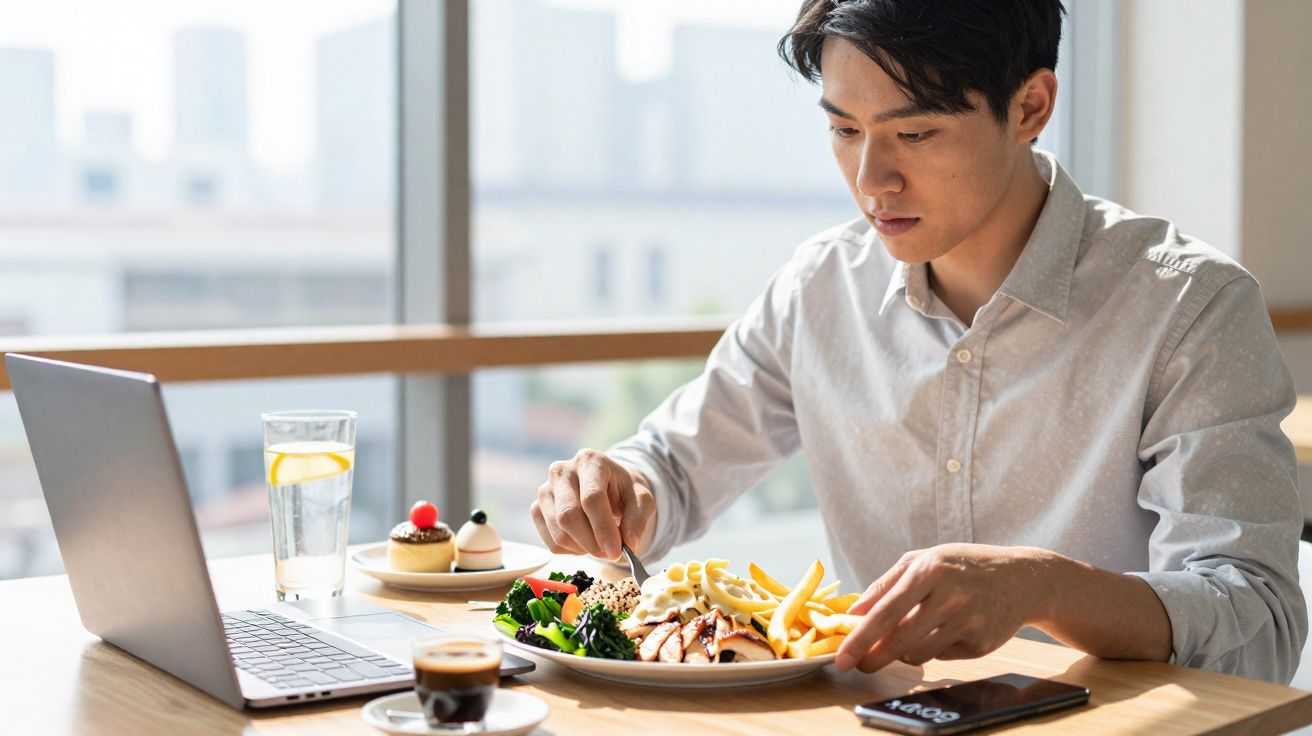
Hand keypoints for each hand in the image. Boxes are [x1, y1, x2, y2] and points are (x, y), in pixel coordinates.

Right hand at [530, 449, 655, 560]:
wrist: (606, 485)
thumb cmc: (623, 490)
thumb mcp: (641, 498)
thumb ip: (638, 518)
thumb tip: (629, 543)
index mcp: (590, 461)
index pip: (591, 498)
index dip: (603, 528)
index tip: (616, 551)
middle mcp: (561, 471)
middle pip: (568, 516)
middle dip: (591, 543)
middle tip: (610, 553)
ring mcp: (545, 490)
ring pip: (558, 533)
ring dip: (583, 549)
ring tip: (600, 544)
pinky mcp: (537, 509)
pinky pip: (551, 543)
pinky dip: (571, 551)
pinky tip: (585, 541)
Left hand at [835, 544, 1056, 672]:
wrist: (1021, 579)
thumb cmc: (963, 566)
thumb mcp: (924, 559)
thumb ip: (886, 584)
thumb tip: (854, 612)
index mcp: (930, 570)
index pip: (885, 612)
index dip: (860, 638)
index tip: (841, 658)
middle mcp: (950, 597)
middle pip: (900, 640)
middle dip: (873, 658)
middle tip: (859, 665)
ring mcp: (969, 622)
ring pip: (919, 654)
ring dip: (904, 652)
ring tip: (911, 634)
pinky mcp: (982, 644)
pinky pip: (942, 656)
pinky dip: (933, 649)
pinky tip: (945, 630)